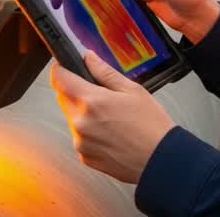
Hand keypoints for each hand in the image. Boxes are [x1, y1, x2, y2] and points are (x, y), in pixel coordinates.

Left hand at [50, 52, 174, 183]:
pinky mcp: (85, 156)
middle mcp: (80, 123)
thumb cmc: (151, 126)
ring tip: (110, 116)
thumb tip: (89, 58)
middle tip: (100, 93)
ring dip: (83, 112)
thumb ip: (105, 72)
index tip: (67, 67)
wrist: (160, 160)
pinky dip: (89, 131)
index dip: (61, 69)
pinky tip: (110, 132)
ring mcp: (81, 142)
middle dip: (75, 91)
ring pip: (71, 117)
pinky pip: (79, 136)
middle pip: (63, 98)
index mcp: (91, 101)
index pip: (59, 79)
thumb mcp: (132, 90)